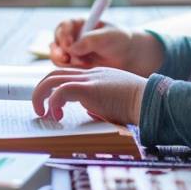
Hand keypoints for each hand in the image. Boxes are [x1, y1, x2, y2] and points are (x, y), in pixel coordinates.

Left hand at [32, 67, 147, 125]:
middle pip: (54, 73)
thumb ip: (99, 104)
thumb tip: (89, 113)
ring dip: (41, 96)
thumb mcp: (114, 103)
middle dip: (41, 90)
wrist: (150, 100)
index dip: (54, 88)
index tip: (51, 104)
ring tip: (43, 113)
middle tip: (40, 109)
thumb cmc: (137, 106)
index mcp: (96, 76)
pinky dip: (54, 102)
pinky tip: (57, 116)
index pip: (67, 75)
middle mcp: (90, 74)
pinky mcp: (89, 88)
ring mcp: (89, 79)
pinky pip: (62, 90)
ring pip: (53, 79)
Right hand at [49, 20, 164, 75]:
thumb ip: (90, 40)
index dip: (63, 35)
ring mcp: (71, 52)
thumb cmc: (119, 41)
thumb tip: (72, 49)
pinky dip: (72, 71)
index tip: (69, 44)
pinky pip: (64, 69)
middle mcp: (72, 37)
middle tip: (66, 58)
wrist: (128, 57)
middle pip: (55, 42)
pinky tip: (86, 69)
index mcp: (79, 24)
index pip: (64, 26)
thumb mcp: (108, 36)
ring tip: (85, 64)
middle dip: (58, 52)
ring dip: (67, 62)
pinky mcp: (74, 65)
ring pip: (58, 58)